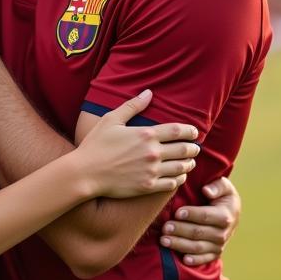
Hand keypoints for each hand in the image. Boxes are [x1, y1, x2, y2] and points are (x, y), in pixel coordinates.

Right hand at [76, 90, 198, 197]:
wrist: (85, 173)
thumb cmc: (95, 145)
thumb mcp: (111, 120)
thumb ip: (132, 106)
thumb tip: (149, 92)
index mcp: (146, 134)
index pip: (178, 131)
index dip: (191, 131)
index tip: (195, 132)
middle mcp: (152, 152)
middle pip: (184, 149)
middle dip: (193, 148)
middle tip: (195, 148)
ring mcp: (151, 170)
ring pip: (181, 167)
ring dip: (189, 164)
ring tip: (190, 162)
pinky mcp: (147, 186)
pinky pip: (172, 184)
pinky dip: (179, 179)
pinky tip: (179, 177)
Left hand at [160, 176, 241, 265]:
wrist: (231, 214)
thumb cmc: (222, 196)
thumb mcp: (224, 186)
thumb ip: (217, 186)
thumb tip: (207, 191)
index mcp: (225, 215)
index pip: (206, 216)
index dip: (192, 215)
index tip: (177, 213)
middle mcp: (223, 233)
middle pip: (198, 233)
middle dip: (180, 230)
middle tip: (165, 227)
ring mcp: (219, 245)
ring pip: (198, 247)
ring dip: (180, 245)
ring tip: (164, 240)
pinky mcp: (214, 254)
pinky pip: (204, 259)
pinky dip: (195, 260)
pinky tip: (183, 259)